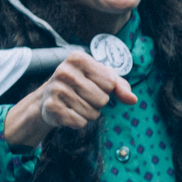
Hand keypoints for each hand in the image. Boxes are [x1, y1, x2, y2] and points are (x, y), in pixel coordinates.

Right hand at [0, 54, 136, 148]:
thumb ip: (121, 86)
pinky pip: (80, 123)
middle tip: (84, 97)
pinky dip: (79, 122)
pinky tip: (69, 112)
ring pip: (92, 113)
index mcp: (77, 58)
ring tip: (76, 104)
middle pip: (102, 99)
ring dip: (89, 113)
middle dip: (98, 103)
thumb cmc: (81, 84)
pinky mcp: (52, 107)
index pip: (110, 82)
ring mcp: (56, 89)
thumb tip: (132, 99)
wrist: (49, 98)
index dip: (107, 88)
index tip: (93, 84)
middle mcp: (64, 71)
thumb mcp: (101, 79)